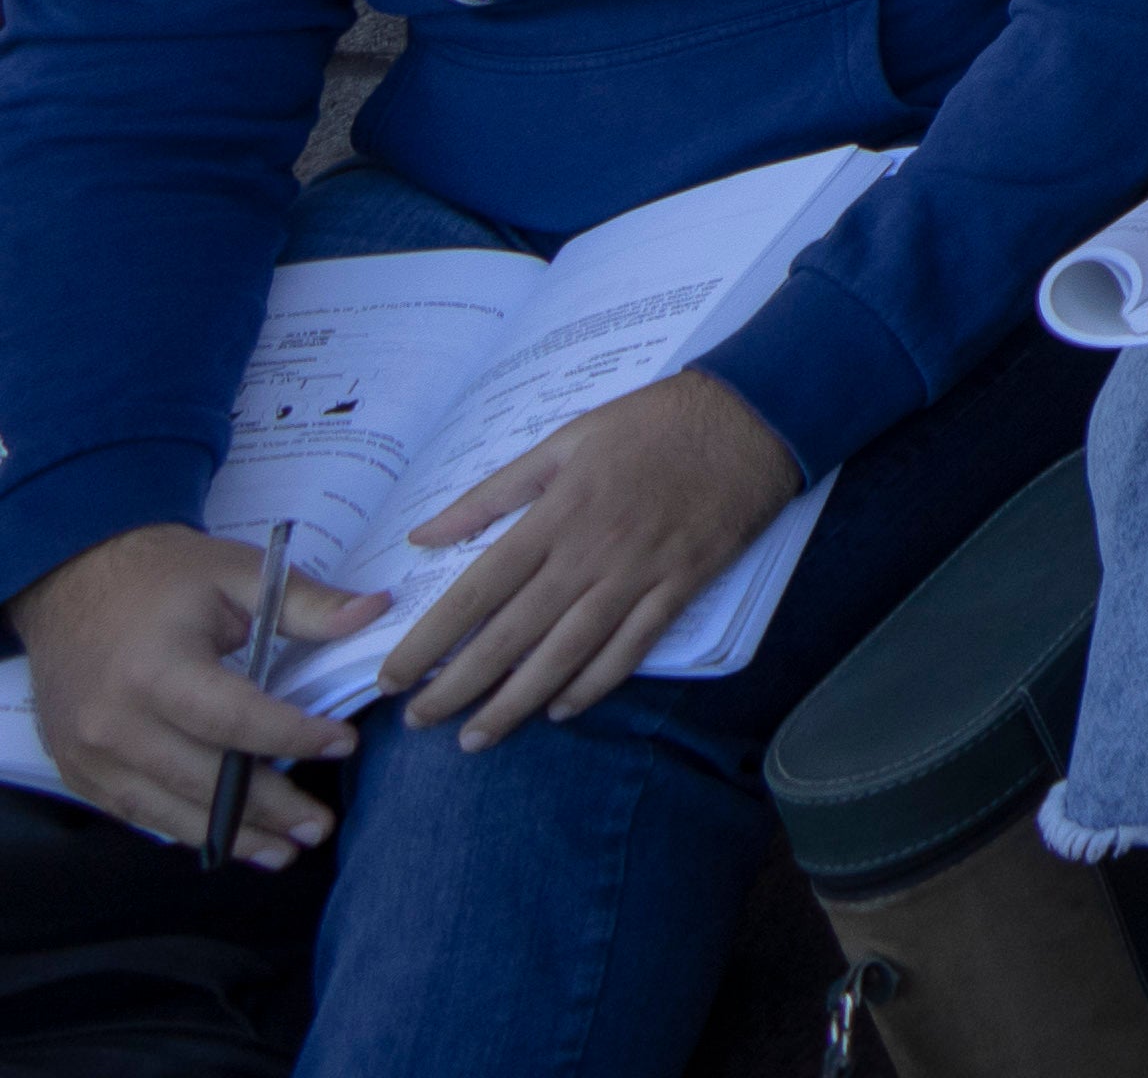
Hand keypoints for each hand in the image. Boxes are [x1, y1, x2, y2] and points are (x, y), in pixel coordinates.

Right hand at [11, 525, 349, 869]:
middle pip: (202, 778)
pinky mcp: (77, 771)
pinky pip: (137, 811)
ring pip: (167, 809)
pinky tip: (228, 839)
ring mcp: (89, 754)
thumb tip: (375, 612)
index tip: (342, 744)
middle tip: (321, 827)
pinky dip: (184, 827)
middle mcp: (114, 722)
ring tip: (285, 850)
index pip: (233, 719)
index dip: (292, 736)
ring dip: (230, 834)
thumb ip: (305, 603)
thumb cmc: (163, 577)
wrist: (73, 584)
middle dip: (267, 808)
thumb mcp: (236, 573)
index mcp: (155, 669)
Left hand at [386, 368, 793, 744]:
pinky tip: (562, 710)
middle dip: (459, 686)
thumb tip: (423, 536)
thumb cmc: (652, 422)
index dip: (429, 640)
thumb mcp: (565, 440)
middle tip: (419, 722)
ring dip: (517, 702)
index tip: (392, 678)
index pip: (475, 591)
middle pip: (512, 635)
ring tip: (476, 737)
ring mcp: (638, 576)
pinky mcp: (682, 587)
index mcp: (554, 515)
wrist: (753, 414)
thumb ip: (493, 493)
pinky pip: (632, 648)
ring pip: (567, 654)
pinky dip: (595, 684)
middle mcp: (589, 555)